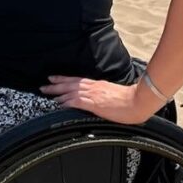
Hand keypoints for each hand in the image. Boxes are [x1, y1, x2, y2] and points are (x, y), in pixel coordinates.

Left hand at [40, 75, 157, 123]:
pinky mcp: (95, 103)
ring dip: (58, 92)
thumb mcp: (114, 94)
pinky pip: (77, 101)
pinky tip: (60, 103)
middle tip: (44, 85)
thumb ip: (103, 95)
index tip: (54, 78)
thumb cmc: (131, 100)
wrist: (138, 101)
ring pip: (71, 91)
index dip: (64, 79)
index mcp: (98, 85)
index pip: (78, 80)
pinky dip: (67, 101)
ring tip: (47, 93)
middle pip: (71, 83)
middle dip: (56, 84)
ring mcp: (94, 94)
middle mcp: (94, 87)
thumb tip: (97, 100)